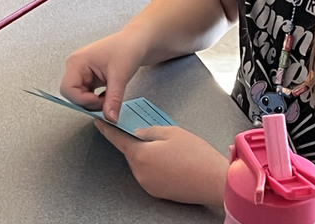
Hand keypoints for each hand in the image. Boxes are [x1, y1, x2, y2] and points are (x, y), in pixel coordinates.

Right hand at [60, 32, 147, 122]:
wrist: (137, 42)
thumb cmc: (127, 48)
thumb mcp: (120, 76)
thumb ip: (113, 99)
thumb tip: (110, 118)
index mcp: (77, 62)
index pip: (67, 89)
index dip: (82, 100)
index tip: (100, 102)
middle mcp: (76, 66)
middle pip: (72, 95)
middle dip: (88, 103)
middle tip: (106, 103)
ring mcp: (82, 72)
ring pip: (80, 97)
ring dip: (94, 102)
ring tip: (110, 97)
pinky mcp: (90, 77)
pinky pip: (88, 94)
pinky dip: (98, 99)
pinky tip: (109, 95)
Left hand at [95, 121, 227, 205]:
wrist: (215, 182)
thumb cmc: (196, 155)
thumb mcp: (172, 132)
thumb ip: (149, 130)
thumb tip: (138, 132)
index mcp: (140, 155)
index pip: (117, 139)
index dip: (107, 129)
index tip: (99, 122)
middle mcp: (140, 173)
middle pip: (131, 152)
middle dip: (136, 141)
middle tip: (149, 131)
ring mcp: (148, 185)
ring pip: (141, 163)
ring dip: (147, 154)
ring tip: (167, 147)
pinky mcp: (158, 193)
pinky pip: (150, 174)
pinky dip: (154, 165)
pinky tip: (170, 160)